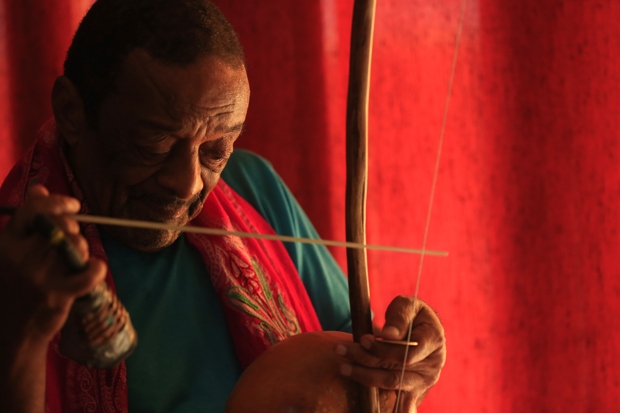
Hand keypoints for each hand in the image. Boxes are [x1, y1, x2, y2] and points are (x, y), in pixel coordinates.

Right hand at [0, 184, 105, 344]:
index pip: (33, 209)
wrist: (9, 333)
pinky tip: (95, 269)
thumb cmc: (13, 288)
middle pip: (60, 226)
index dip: (57, 202)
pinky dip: (97, 268)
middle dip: (73, 228)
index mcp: (7, 242)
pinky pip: (88, 272)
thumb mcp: (10, 251)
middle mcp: (20, 256)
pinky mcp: (56, 294)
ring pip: (75, 245)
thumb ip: (26, 220)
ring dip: (83, 249)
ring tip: (77, 259)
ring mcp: (39, 276)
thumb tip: (39, 187)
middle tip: (73, 240)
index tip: (73, 205)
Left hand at [335, 296, 445, 411]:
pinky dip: (387, 408)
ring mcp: (423, 381)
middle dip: (365, 361)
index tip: (363, 339)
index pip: (408, 353)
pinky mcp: (413, 391)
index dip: (384, 349)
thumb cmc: (411, 313)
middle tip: (341, 349)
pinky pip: (400, 404)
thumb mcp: (407, 306)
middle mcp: (432, 365)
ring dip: (365, 377)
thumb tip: (388, 334)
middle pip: (396, 372)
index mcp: (433, 340)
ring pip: (391, 385)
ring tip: (343, 367)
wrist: (421, 327)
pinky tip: (369, 407)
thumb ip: (399, 318)